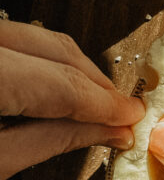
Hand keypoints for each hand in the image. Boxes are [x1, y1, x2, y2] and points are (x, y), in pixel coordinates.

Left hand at [0, 20, 144, 179]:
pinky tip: (52, 87)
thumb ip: (50, 141)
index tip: (129, 118)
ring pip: (39, 37)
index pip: (63, 84)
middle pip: (57, 50)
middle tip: (119, 112)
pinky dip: (42, 61)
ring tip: (90, 102)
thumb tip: (105, 131)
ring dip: (72, 69)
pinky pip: (18, 39)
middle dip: (95, 82)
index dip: (104, 104)